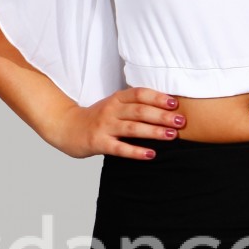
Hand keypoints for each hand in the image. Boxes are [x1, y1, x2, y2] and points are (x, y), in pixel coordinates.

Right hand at [48, 86, 187, 159]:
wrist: (66, 127)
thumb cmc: (97, 118)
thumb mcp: (114, 105)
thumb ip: (135, 105)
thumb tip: (167, 109)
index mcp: (116, 98)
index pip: (140, 94)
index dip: (158, 97)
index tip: (175, 103)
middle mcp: (111, 110)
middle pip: (140, 110)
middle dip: (162, 115)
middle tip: (181, 121)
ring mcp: (104, 126)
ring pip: (132, 128)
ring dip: (154, 131)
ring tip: (172, 136)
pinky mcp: (99, 143)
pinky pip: (120, 148)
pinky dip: (136, 152)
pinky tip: (151, 154)